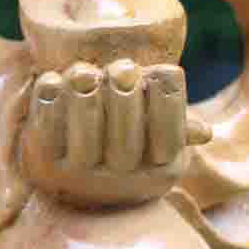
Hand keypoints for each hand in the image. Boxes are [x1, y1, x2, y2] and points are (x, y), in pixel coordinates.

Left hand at [23, 58, 208, 207]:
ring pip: (85, 138)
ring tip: (86, 71)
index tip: (166, 70)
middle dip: (125, 99)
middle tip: (124, 67)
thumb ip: (174, 123)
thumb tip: (203, 133)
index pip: (169, 138)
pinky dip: (48, 104)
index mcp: (158, 169)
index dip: (168, 103)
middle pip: (126, 142)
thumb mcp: (155, 138)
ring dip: (84, 98)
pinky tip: (50, 79)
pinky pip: (47, 134)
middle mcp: (121, 181)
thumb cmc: (126, 140)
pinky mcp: (45, 165)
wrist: (72, 180)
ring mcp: (80, 177)